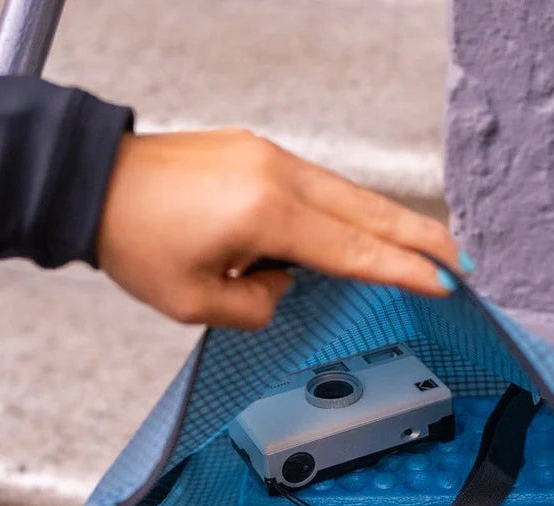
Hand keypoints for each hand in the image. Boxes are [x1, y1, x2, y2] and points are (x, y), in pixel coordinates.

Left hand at [96, 129, 463, 330]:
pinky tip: (363, 229)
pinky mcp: (258, 153)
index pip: (353, 251)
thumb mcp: (197, 303)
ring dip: (390, 223)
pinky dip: (350, 211)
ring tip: (423, 247)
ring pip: (349, 195)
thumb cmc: (134, 240)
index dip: (403, 270)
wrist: (93, 185)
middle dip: (420, 238)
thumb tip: (284, 284)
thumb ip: (259, 306)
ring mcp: (269, 157)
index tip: (443, 282)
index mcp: (265, 215)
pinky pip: (319, 186)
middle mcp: (277, 176)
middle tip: (460, 259)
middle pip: (368, 211)